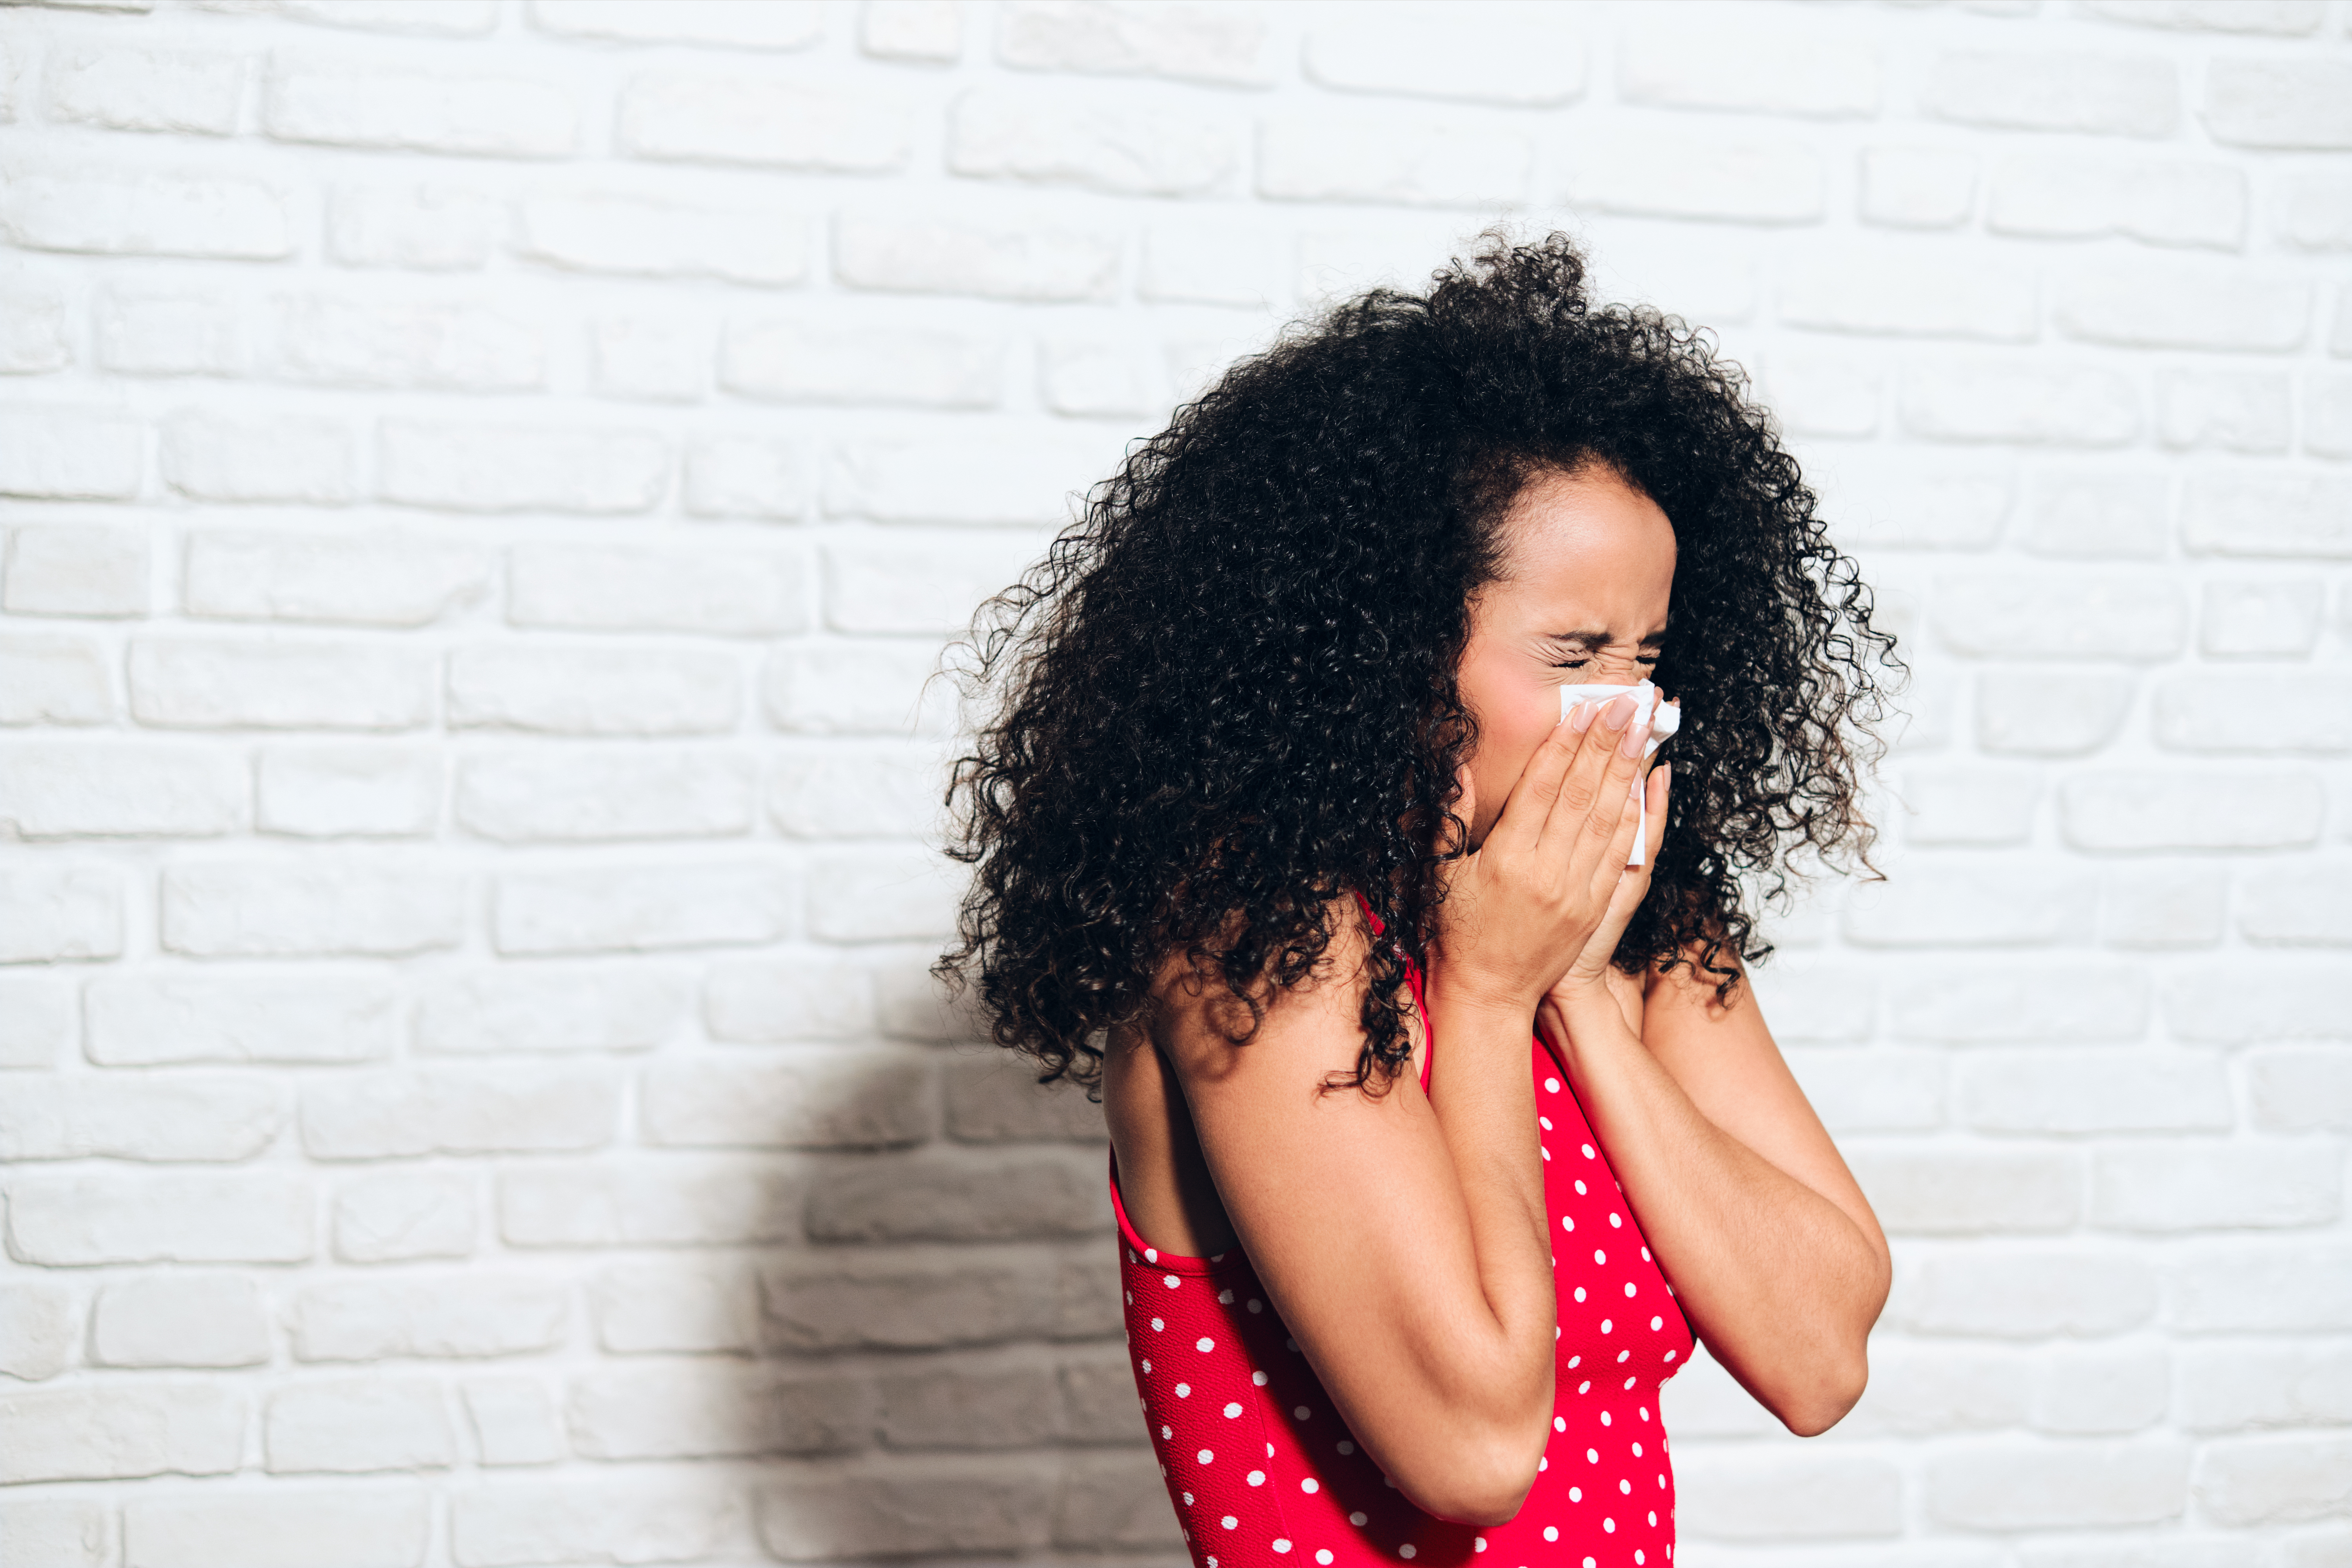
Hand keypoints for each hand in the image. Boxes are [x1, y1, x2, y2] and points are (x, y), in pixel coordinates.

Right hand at [1430, 693, 1660, 1021]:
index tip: (1583, 709)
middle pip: (1583, 794)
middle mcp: (1546, 873)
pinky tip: (1643, 786)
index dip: (1565, 744)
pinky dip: (1634, 818)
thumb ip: (1450, 818)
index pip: (1543, 787)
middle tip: (1625, 703)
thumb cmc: (1455, 931)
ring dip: (1628, 770)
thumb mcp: (1439, 873)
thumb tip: (1459, 768)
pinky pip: (1619, 855)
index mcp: (1506, 859)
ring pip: (1609, 820)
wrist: (1488, 993)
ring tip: (1642, 731)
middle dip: (1605, 743)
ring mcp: (1575, 893)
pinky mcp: (1593, 910)